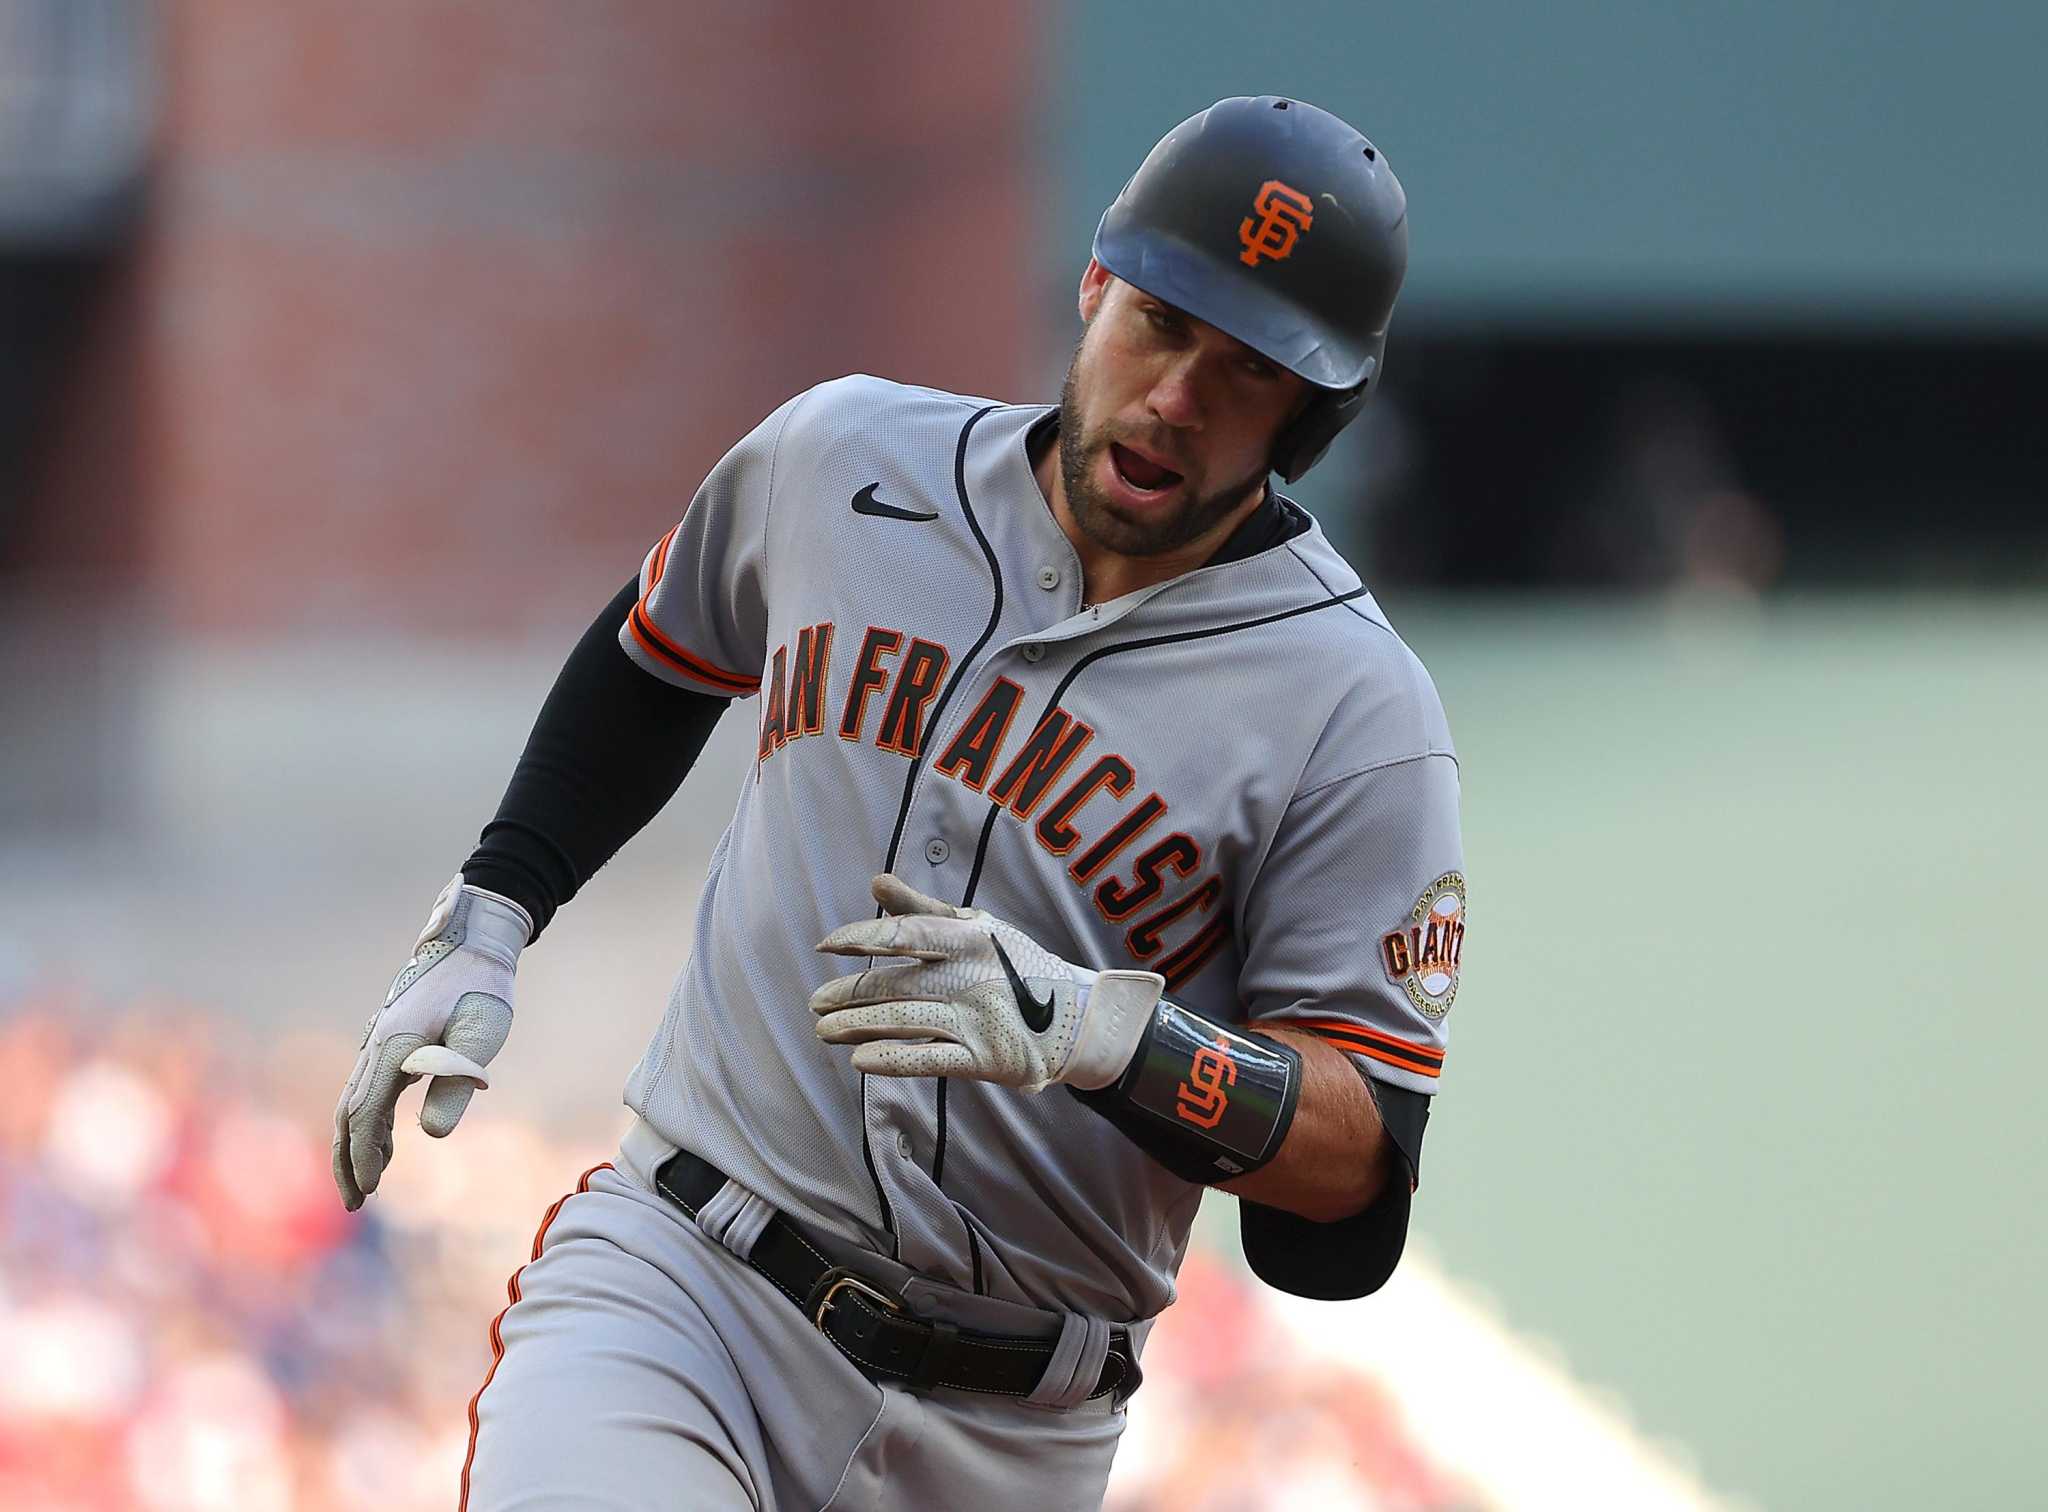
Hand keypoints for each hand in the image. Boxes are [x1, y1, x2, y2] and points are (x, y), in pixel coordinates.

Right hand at [332, 875, 531, 1209]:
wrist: (473, 941)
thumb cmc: (482, 986)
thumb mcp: (481, 1033)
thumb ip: (456, 1079)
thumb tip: (430, 1134)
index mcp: (394, 1046)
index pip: (365, 1114)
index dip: (362, 1155)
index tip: (368, 1191)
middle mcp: (376, 1045)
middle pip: (347, 1113)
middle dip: (348, 1159)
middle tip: (356, 1201)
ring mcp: (379, 1042)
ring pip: (353, 1101)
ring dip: (355, 1143)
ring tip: (367, 1183)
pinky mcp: (390, 1041)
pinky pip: (369, 1088)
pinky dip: (369, 1120)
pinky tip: (386, 1142)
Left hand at [810, 874, 1162, 1092]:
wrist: (1076, 1018)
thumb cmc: (1016, 966)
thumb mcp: (978, 929)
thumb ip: (922, 911)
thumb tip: (876, 881)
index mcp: (969, 939)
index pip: (907, 934)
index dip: (863, 937)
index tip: (826, 945)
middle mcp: (971, 977)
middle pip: (898, 985)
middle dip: (851, 993)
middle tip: (816, 1001)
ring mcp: (978, 1020)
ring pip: (906, 1022)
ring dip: (859, 1026)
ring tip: (825, 1031)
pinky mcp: (985, 1060)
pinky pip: (932, 1060)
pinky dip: (894, 1059)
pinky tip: (860, 1059)